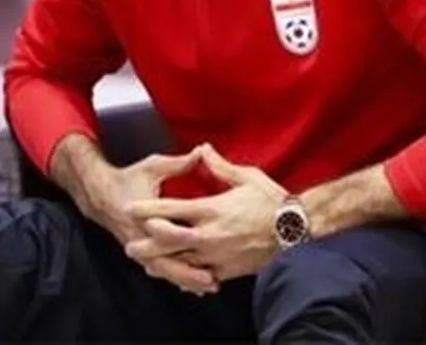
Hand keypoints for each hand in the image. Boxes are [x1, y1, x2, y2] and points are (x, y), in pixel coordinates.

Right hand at [85, 148, 219, 294]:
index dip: (185, 244)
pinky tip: (193, 286)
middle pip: (165, 262)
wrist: (100, 194)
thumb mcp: (153, 167)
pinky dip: (175, 277)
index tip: (206, 249)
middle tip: (211, 281)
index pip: (165, 234)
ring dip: (183, 280)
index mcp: (144, 215)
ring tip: (207, 287)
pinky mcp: (140, 252)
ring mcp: (139, 247)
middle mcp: (140, 236)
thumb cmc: (129, 178)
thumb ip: (178, 163)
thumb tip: (201, 152)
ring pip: (162, 270)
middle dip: (187, 274)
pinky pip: (159, 269)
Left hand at [124, 144, 287, 282]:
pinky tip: (177, 276)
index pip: (171, 210)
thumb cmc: (272, 201)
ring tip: (145, 264)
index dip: (148, 210)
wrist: (295, 230)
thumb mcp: (247, 176)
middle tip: (130, 245)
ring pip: (180, 263)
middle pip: (168, 242)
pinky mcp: (226, 270)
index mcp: (212, 209)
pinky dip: (187, 277)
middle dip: (146, 244)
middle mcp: (210, 234)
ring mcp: (217, 255)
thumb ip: (219, 166)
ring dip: (161, 263)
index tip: (132, 209)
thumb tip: (203, 149)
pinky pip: (200, 276)